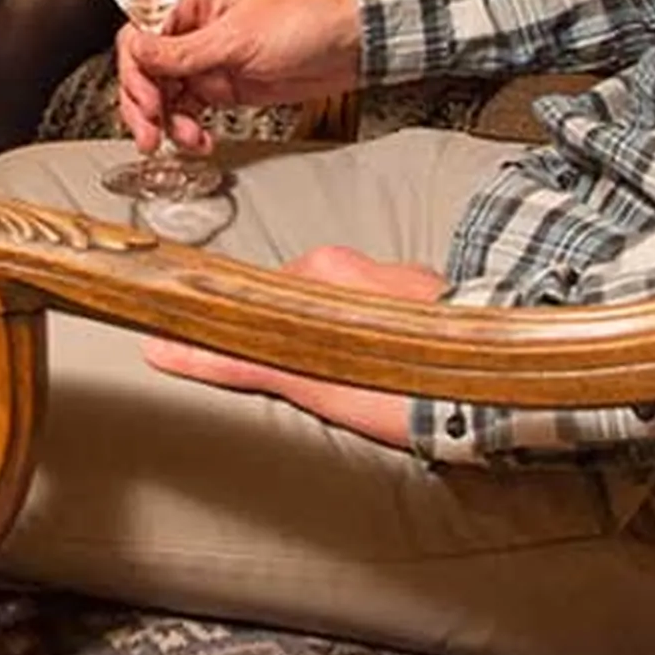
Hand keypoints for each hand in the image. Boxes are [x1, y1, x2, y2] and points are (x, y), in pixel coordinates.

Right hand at [115, 0, 361, 155]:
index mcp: (189, 0)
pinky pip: (188, 109)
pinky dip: (188, 128)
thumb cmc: (306, 20)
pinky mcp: (221, 85)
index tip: (147, 100)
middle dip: (144, 105)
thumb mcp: (238, 38)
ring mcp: (205, 59)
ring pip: (163, 94)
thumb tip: (138, 53)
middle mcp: (191, 28)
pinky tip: (199, 139)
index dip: (135, 71)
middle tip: (149, 133)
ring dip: (167, 122)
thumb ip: (184, 52)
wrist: (351, 46)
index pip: (138, 34)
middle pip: (144, 68)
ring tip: (184, 140)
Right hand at [143, 244, 440, 446]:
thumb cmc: (397, 386)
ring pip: (357, 308)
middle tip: (324, 382)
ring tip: (368, 381)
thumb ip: (237, 363)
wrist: (491, 391)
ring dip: (353, 341)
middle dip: (311, 337)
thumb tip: (164, 349)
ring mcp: (406, 279)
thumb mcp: (306, 382)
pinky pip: (398, 316)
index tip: (273, 360)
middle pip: (312, 299)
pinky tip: (400, 372)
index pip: (270, 294)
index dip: (265, 332)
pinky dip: (391, 341)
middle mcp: (364, 263)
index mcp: (325, 268)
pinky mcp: (441, 300)